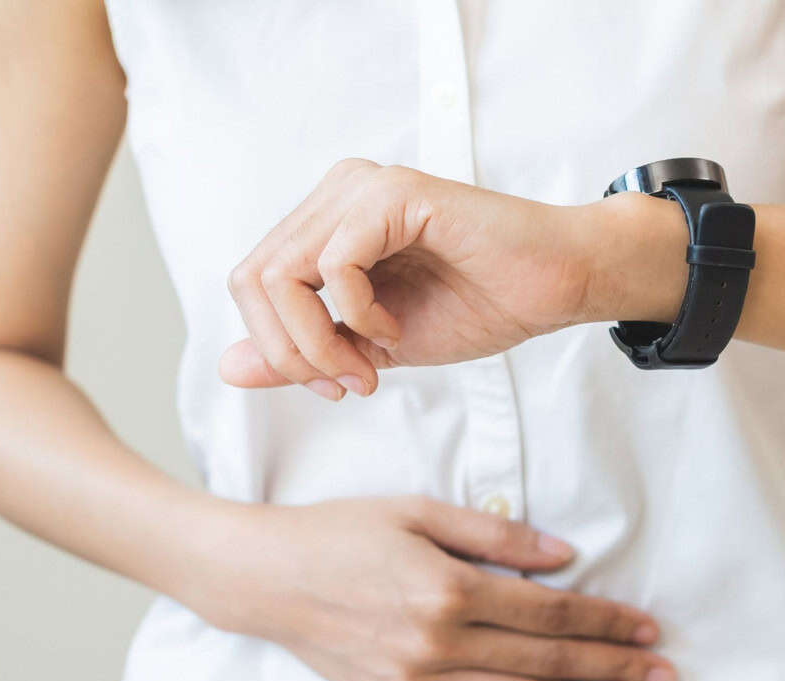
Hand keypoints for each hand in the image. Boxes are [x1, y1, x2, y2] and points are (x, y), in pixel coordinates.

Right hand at [191, 496, 675, 680]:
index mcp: (450, 588)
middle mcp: (439, 643)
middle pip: (545, 660)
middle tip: (664, 676)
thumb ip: (494, 536)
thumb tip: (564, 558)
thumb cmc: (340, 532)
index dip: (605, 621)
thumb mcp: (417, 511)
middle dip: (612, 668)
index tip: (647, 628)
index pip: (550, 612)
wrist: (263, 576)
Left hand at [219, 159, 685, 397]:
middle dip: (290, 351)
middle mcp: (334, 194)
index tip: (338, 387)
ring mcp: (360, 188)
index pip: (250, 284)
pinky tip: (396, 331)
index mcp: (324, 223)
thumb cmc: (480, 304)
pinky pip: (334, 265)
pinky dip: (357, 314)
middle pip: (250, 279)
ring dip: (319, 340)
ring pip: (280, 273)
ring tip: (372, 365)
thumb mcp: (372, 347)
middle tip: (349, 384)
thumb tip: (226, 369)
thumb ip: (302, 354)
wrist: (558, 285)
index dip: (277, 349)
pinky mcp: (393, 195)